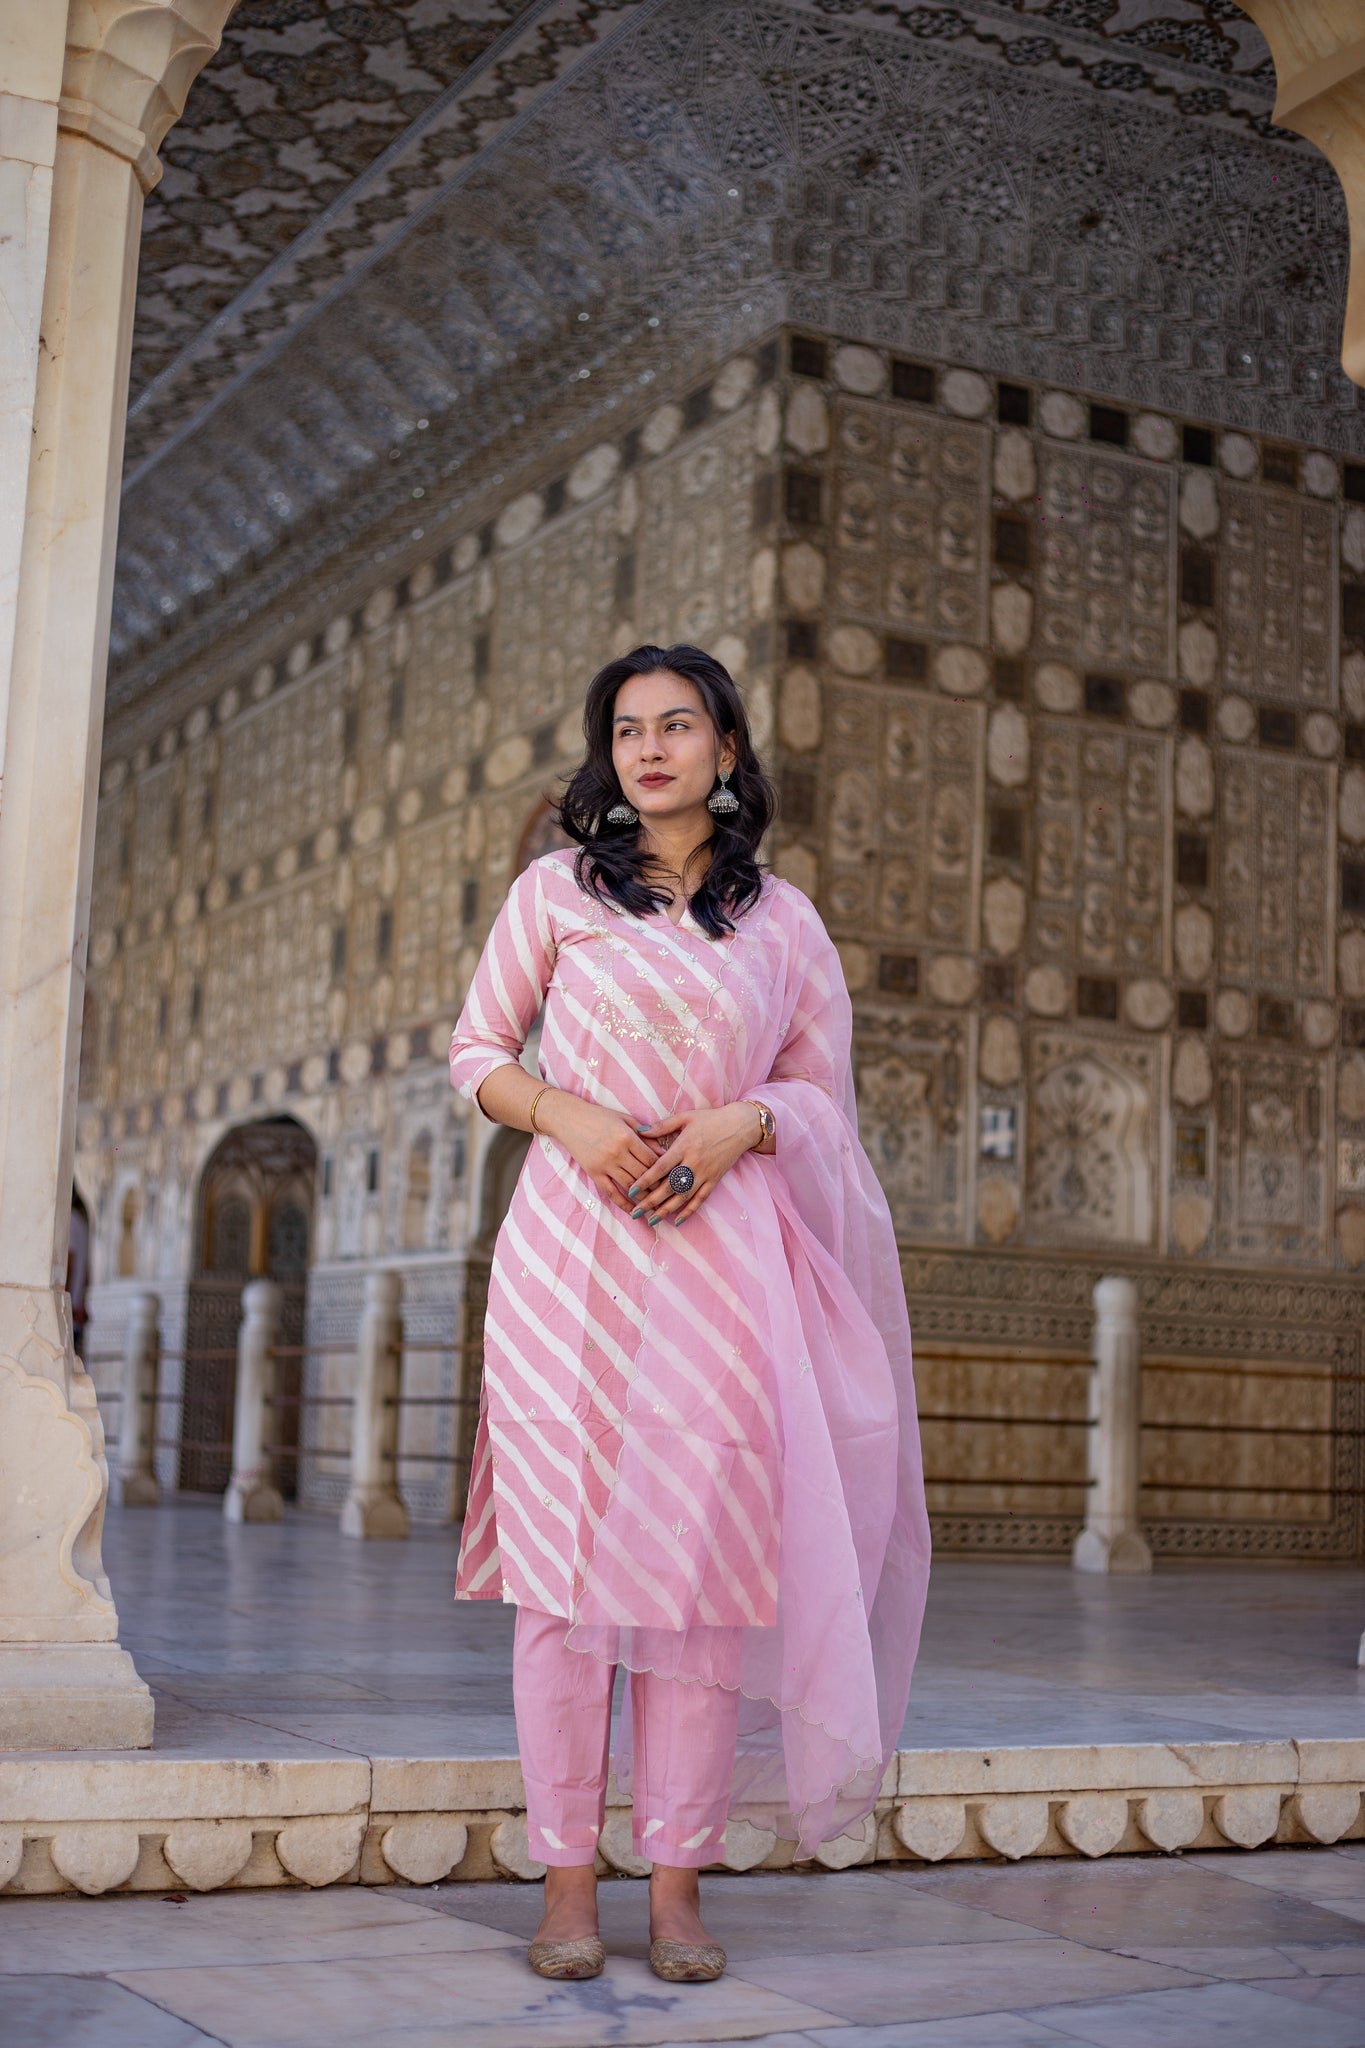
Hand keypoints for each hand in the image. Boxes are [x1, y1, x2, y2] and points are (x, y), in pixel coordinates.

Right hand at [537, 1092, 662, 1215]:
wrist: (569, 1118)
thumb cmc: (600, 1116)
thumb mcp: (625, 1119)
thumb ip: (645, 1135)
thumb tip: (664, 1152)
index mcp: (627, 1137)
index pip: (652, 1159)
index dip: (665, 1170)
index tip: (674, 1177)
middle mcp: (617, 1152)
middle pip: (644, 1175)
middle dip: (658, 1186)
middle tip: (669, 1195)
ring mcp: (604, 1164)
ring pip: (630, 1186)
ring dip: (644, 1197)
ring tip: (656, 1205)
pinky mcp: (594, 1173)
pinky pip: (611, 1192)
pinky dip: (623, 1203)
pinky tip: (633, 1211)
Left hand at [626, 1103, 759, 1224]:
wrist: (740, 1125)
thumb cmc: (711, 1119)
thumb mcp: (685, 1117)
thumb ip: (662, 1126)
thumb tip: (639, 1130)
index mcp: (684, 1147)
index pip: (660, 1168)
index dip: (645, 1180)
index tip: (631, 1191)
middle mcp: (693, 1163)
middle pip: (669, 1186)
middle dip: (651, 1201)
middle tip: (635, 1212)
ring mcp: (705, 1173)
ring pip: (683, 1196)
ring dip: (666, 1210)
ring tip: (651, 1221)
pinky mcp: (714, 1180)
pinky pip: (700, 1199)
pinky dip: (689, 1211)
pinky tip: (677, 1220)